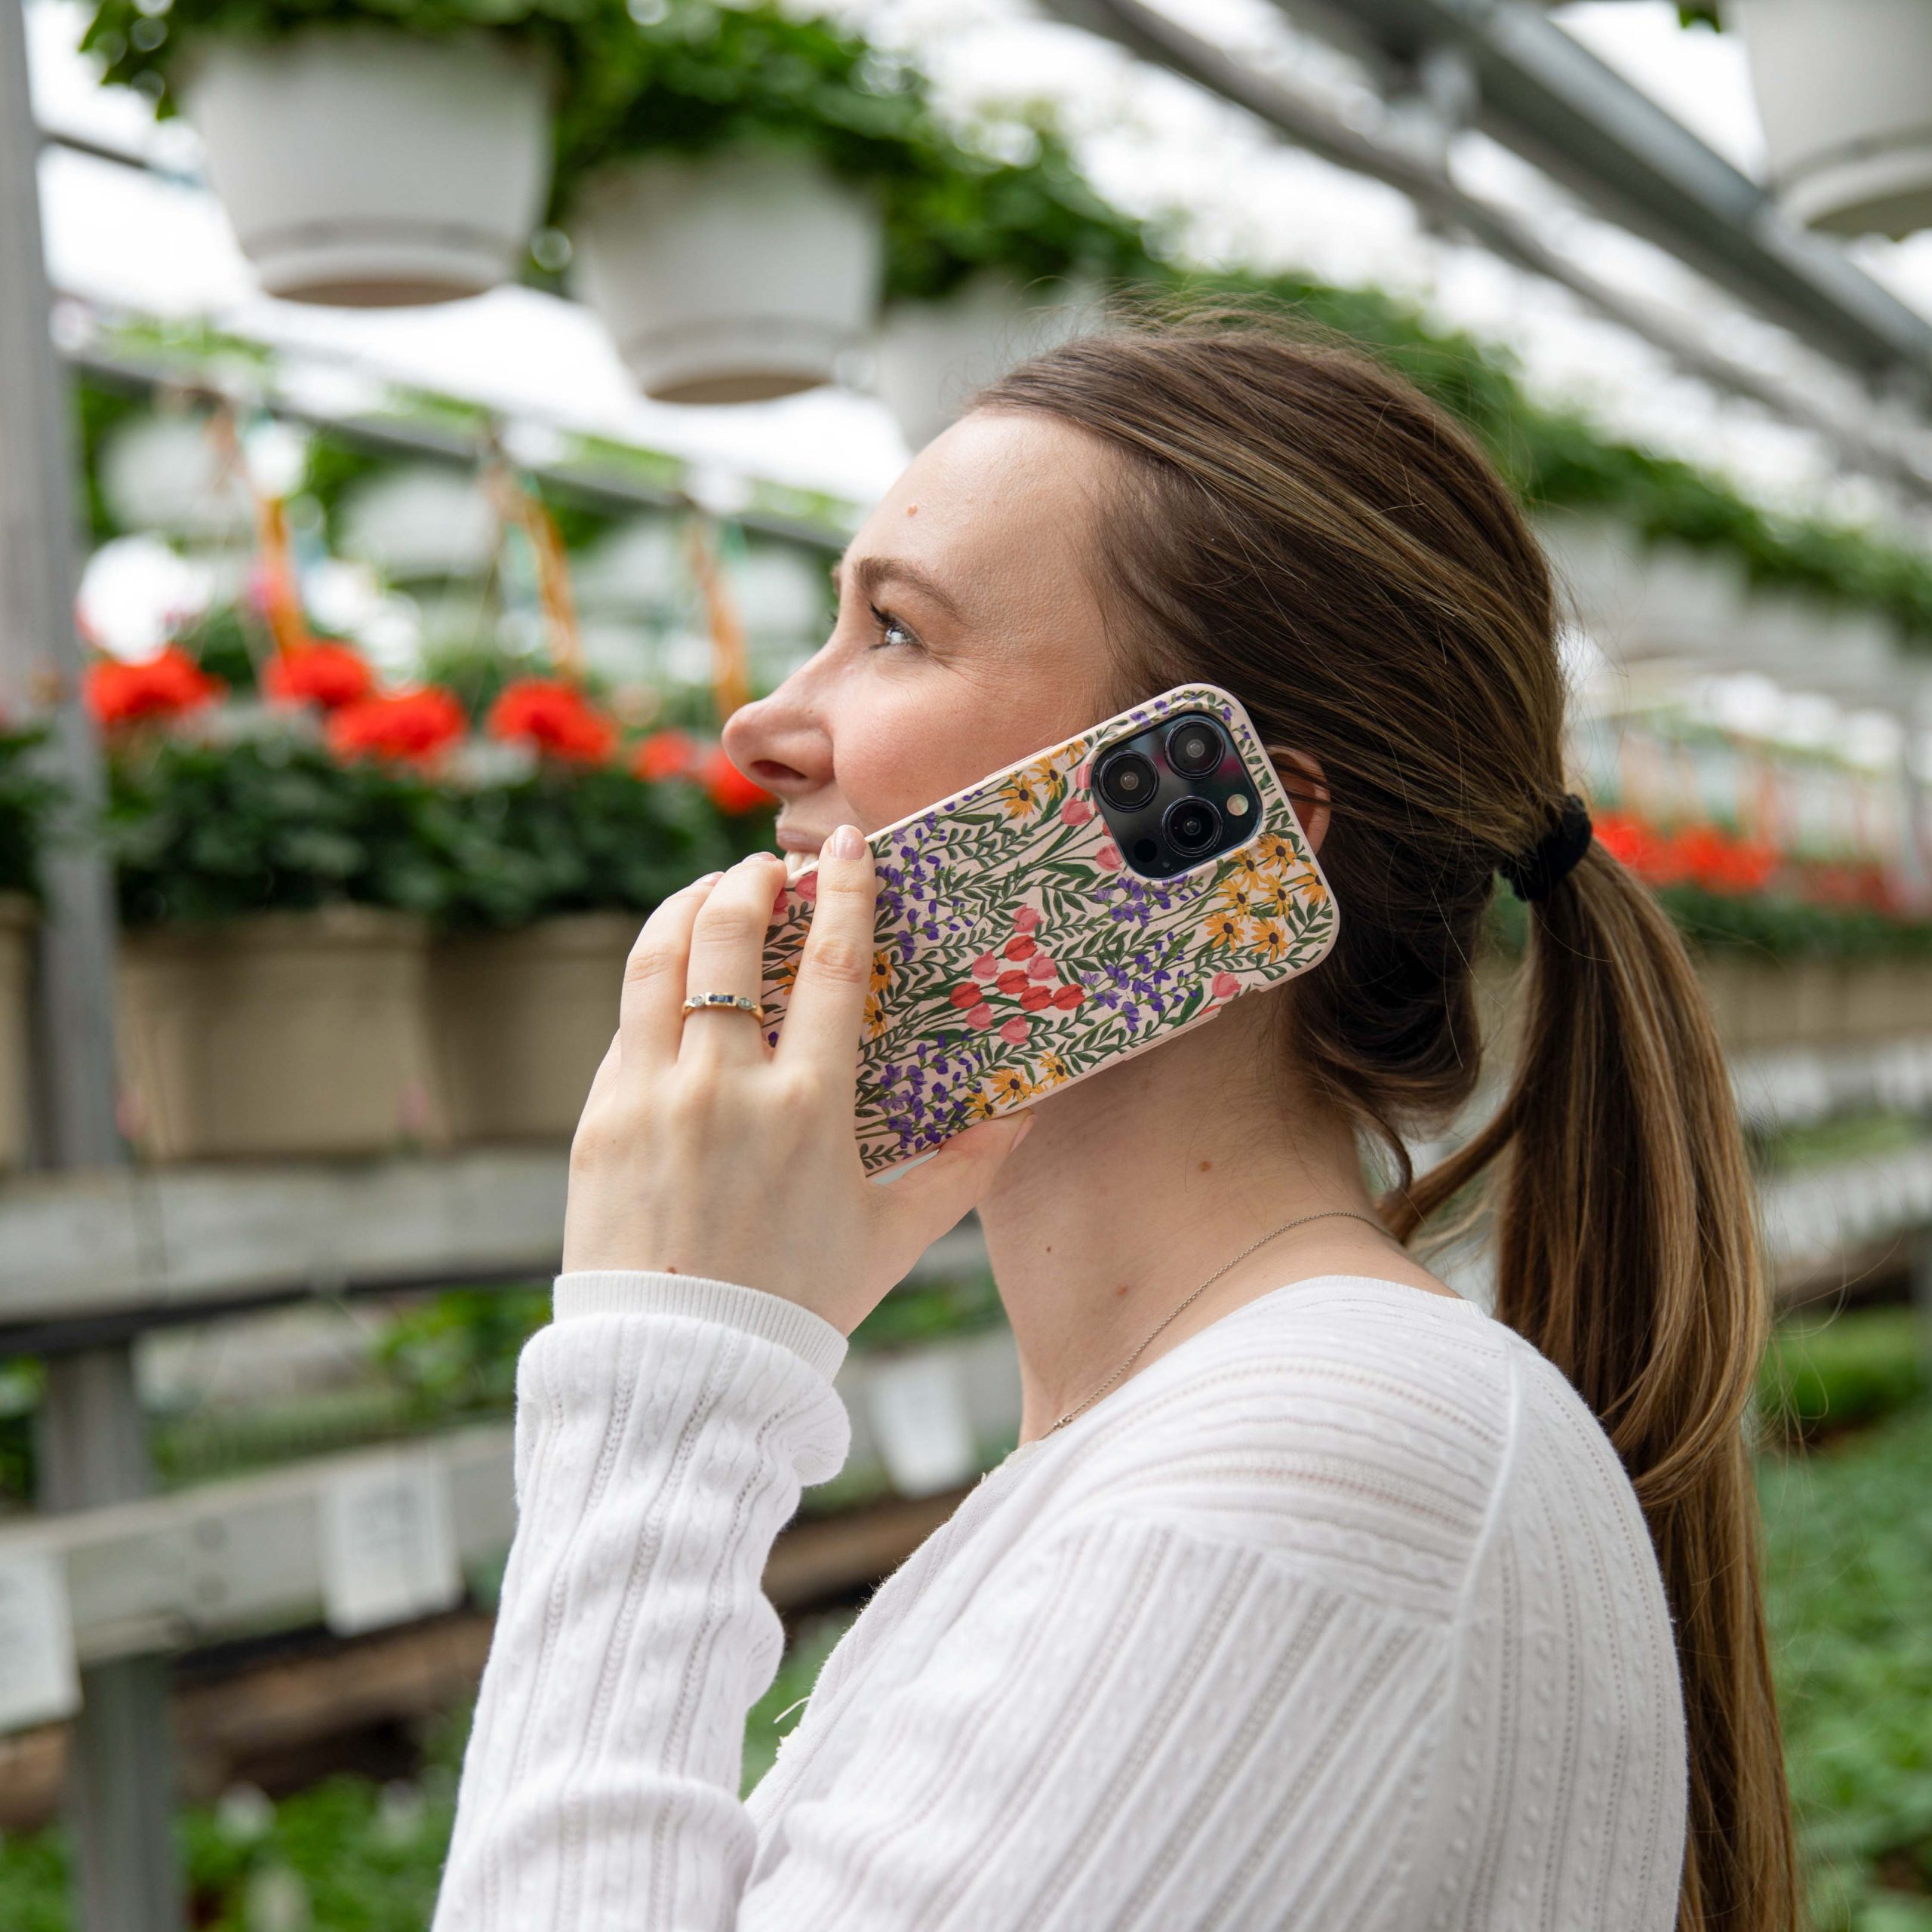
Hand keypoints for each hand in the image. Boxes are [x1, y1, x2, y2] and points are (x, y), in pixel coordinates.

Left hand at [562, 826, 1034, 1335]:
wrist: (679, 1370)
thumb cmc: (796, 1304)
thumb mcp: (890, 1241)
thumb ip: (961, 1173)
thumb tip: (1024, 1119)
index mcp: (809, 1109)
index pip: (834, 967)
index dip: (845, 891)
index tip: (849, 845)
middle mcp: (726, 1086)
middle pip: (730, 935)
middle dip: (749, 880)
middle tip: (766, 869)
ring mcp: (651, 1097)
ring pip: (658, 960)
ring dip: (686, 908)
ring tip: (709, 894)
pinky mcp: (599, 1119)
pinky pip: (625, 1027)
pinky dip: (653, 988)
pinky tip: (673, 988)